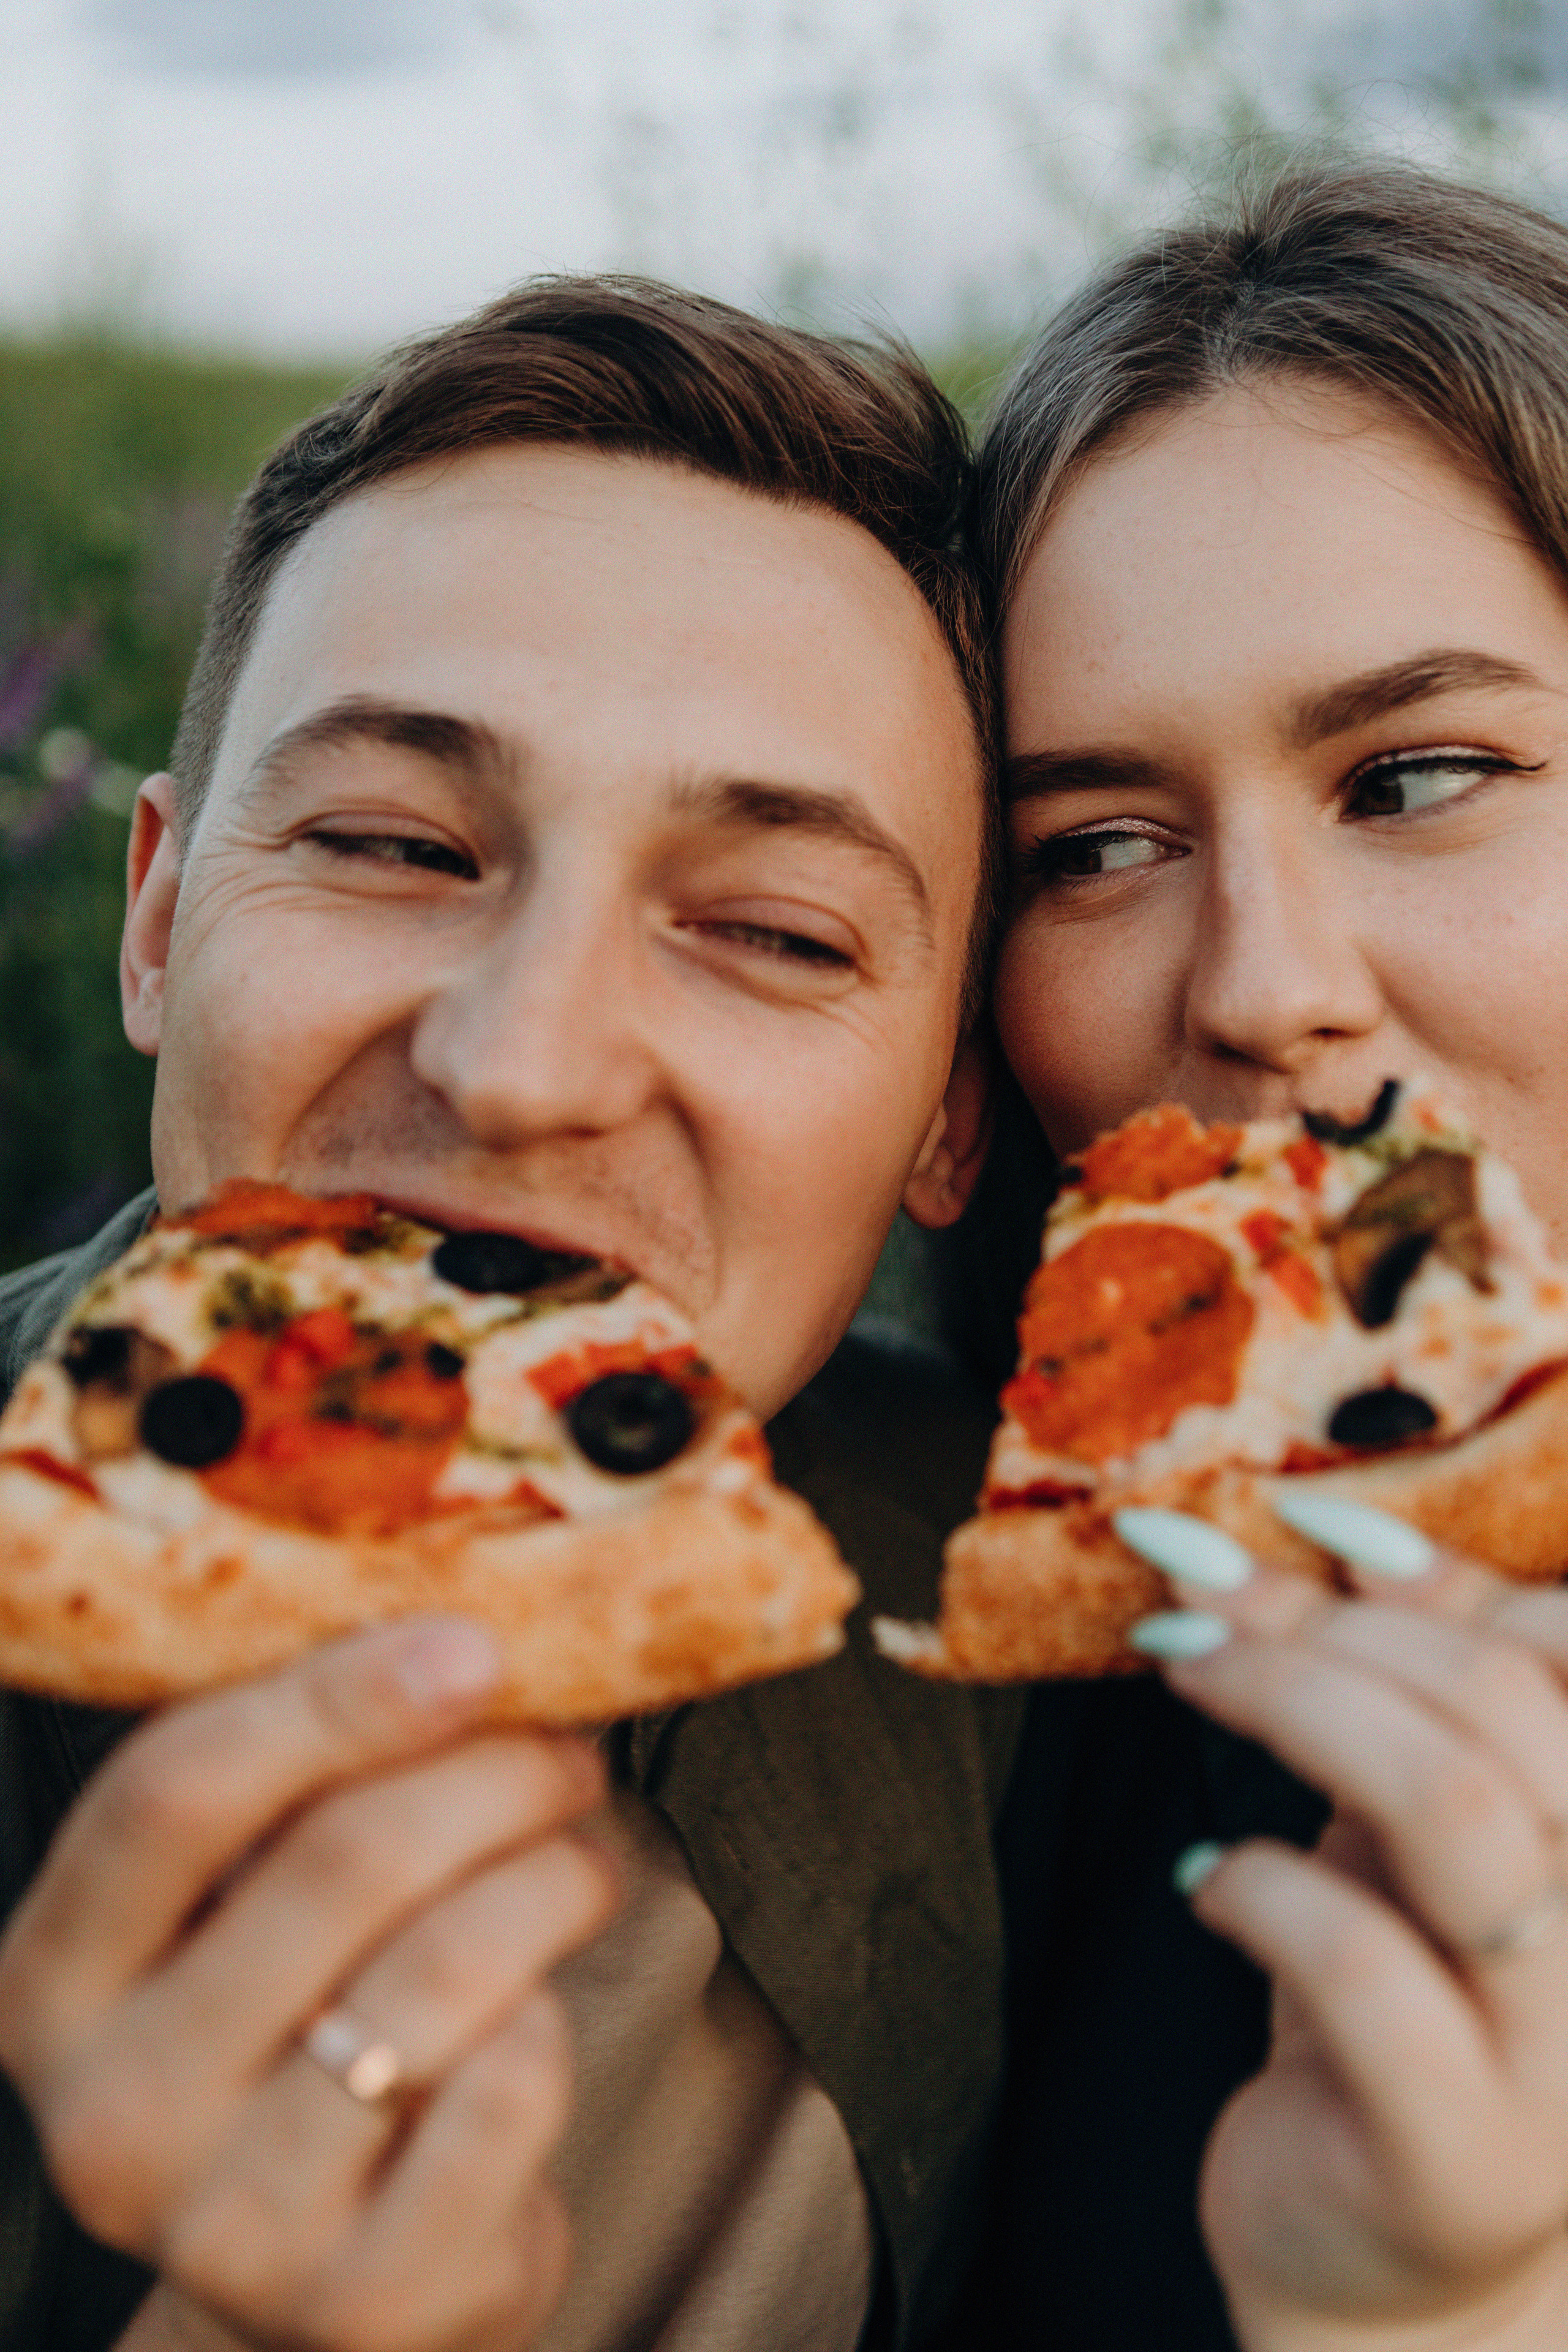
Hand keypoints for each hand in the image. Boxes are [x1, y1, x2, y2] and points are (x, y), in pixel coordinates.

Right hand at [0, 1619, 619, 2351]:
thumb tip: (453, 1631)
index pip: (175, 1791)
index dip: (335, 1696)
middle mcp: (111, 2108)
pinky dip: (556, 2019)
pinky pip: (511, 2086)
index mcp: (55, 1977)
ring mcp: (228, 2221)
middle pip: (342, 1860)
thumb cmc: (303, 2037)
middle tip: (564, 1757)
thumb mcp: (243, 1916)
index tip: (473, 1646)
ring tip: (579, 1864)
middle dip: (494, 1777)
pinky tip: (538, 2012)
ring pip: (448, 1966)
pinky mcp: (364, 2297)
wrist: (346, 2278)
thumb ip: (298, 1787)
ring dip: (553, 1880)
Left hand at [1117, 1505, 1567, 2351]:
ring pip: (1454, 1807)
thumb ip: (1381, 1693)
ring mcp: (1560, 2051)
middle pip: (1505, 1708)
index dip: (1437, 1569)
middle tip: (1191, 1608)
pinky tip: (1201, 1880)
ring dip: (1291, 1706)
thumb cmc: (1389, 2012)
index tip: (1299, 1517)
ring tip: (1179, 1670)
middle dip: (1329, 1628)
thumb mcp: (1391, 1835)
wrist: (1383, 2276)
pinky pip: (1360, 1961)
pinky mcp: (1462, 2146)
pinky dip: (1257, 1886)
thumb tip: (1291, 1535)